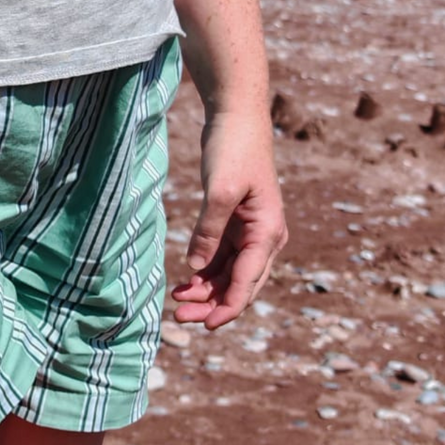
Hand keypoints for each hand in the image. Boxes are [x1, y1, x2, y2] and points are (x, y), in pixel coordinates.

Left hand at [171, 109, 285, 327]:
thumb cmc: (233, 150)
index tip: (205, 326)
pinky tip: (183, 282)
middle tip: (179, 317)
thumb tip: (195, 268)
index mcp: (268, 232)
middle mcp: (264, 238)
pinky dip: (204, 273)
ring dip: (206, 292)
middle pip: (240, 285)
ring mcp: (250, 233)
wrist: (236, 118)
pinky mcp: (235, 225)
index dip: (227, 308)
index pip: (247, 282)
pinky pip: (221, 259)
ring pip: (229, 275)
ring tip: (176, 301)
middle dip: (213, 305)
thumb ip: (209, 231)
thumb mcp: (220, 191)